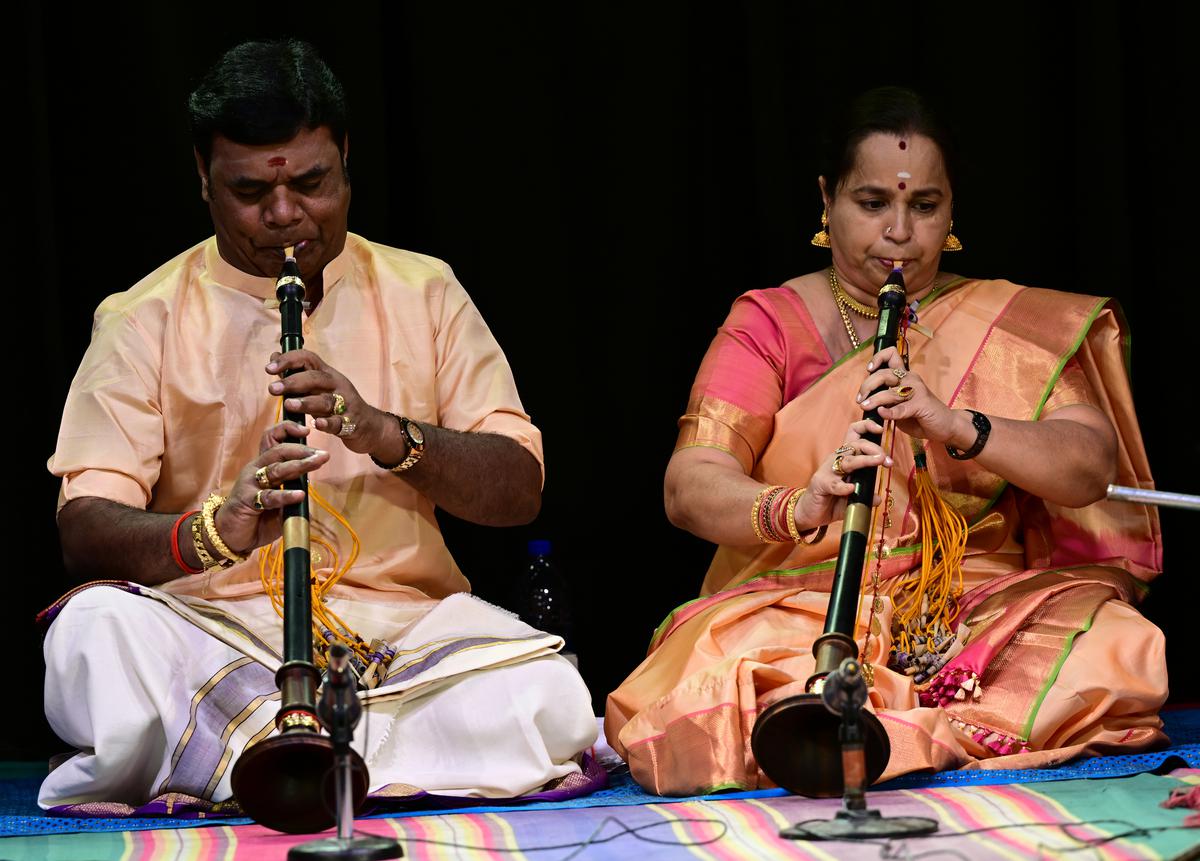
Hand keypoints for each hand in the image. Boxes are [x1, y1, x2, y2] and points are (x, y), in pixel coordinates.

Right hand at [213, 421, 329, 554]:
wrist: (231, 535)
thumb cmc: (257, 516)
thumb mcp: (279, 501)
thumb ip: (292, 490)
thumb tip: (310, 483)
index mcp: (263, 465)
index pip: (272, 439)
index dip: (287, 430)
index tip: (307, 430)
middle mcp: (256, 469)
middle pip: (279, 451)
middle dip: (302, 450)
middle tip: (322, 454)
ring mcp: (250, 483)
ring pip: (276, 469)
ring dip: (299, 465)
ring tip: (317, 462)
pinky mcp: (247, 500)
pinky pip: (269, 496)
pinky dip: (286, 495)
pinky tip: (299, 494)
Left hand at [266, 350, 386, 454]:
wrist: (369, 426)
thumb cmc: (338, 405)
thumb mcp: (320, 387)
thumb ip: (297, 374)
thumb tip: (274, 357)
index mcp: (327, 374)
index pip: (308, 358)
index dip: (288, 360)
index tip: (268, 368)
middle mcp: (337, 385)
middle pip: (316, 378)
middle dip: (293, 382)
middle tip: (273, 389)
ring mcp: (346, 404)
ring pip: (326, 400)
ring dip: (306, 402)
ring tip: (289, 405)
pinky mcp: (351, 423)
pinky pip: (339, 422)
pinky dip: (328, 423)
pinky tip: (317, 424)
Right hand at [793, 418, 890, 528]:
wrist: (810, 513)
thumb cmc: (832, 500)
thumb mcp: (853, 497)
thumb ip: (865, 496)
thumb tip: (878, 498)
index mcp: (846, 458)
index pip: (855, 435)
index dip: (867, 427)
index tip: (881, 430)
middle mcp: (837, 460)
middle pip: (855, 445)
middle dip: (873, 448)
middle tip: (885, 458)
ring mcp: (828, 471)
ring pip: (847, 461)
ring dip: (864, 460)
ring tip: (878, 461)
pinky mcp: (821, 484)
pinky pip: (834, 483)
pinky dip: (843, 486)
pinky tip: (851, 488)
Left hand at [857, 347, 962, 444]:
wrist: (946, 426)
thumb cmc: (921, 416)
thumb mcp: (899, 407)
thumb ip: (886, 402)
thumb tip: (866, 402)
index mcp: (905, 377)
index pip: (891, 356)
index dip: (878, 359)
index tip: (869, 370)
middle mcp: (910, 380)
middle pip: (884, 373)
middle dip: (868, 385)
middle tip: (860, 398)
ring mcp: (917, 391)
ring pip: (890, 391)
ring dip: (874, 399)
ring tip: (865, 406)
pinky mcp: (921, 405)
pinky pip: (901, 408)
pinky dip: (889, 411)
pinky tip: (882, 413)